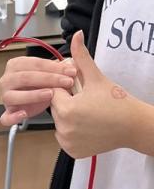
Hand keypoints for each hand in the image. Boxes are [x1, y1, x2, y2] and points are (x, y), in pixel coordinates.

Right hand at [0, 53, 77, 125]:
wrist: (36, 99)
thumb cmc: (41, 84)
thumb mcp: (51, 73)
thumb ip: (59, 67)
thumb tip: (72, 64)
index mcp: (16, 65)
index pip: (33, 63)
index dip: (53, 67)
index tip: (70, 71)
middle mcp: (7, 80)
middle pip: (24, 77)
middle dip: (48, 79)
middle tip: (66, 82)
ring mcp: (6, 97)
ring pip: (13, 96)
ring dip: (32, 95)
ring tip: (50, 94)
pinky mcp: (8, 113)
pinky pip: (6, 117)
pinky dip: (13, 116)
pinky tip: (24, 114)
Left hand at [51, 31, 136, 158]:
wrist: (134, 126)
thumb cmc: (117, 102)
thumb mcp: (97, 78)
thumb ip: (82, 58)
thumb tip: (76, 36)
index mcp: (66, 109)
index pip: (55, 92)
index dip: (67, 88)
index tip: (82, 89)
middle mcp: (63, 128)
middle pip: (56, 108)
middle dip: (68, 102)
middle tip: (88, 102)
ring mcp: (68, 142)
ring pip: (59, 123)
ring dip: (69, 117)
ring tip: (89, 114)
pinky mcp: (72, 152)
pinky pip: (65, 138)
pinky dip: (72, 132)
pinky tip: (88, 126)